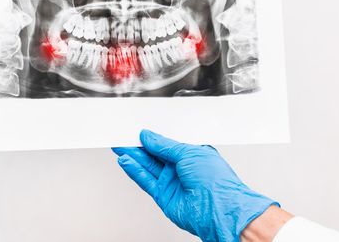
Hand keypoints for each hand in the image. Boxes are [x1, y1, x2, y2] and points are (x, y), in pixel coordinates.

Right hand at [113, 130, 278, 241]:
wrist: (219, 210)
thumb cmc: (217, 181)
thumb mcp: (189, 151)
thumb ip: (165, 145)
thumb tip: (150, 137)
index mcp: (192, 154)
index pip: (167, 142)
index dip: (153, 136)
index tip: (139, 130)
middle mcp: (182, 168)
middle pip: (154, 154)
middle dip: (138, 145)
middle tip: (124, 136)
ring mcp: (172, 182)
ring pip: (147, 166)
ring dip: (133, 156)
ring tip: (120, 146)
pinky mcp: (163, 195)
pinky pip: (145, 180)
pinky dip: (134, 171)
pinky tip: (126, 161)